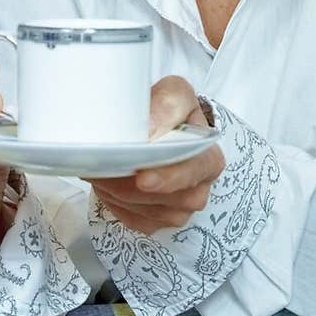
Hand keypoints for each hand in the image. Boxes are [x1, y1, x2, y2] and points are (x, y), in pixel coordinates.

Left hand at [90, 76, 224, 235]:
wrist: (156, 128)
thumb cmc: (169, 112)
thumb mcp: (175, 93)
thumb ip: (168, 104)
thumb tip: (152, 130)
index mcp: (209, 159)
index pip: (194, 175)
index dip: (168, 179)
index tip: (142, 177)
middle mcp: (198, 190)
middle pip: (168, 200)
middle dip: (133, 186)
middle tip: (106, 168)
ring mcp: (178, 210)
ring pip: (148, 213)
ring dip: (120, 193)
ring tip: (106, 168)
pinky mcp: (156, 222)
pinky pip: (134, 221)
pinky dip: (117, 203)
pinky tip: (112, 182)